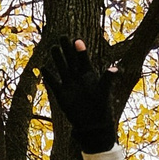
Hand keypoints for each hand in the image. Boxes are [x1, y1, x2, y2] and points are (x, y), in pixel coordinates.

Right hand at [41, 38, 118, 154]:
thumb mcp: (105, 91)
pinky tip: (43, 67)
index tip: (76, 39)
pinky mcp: (62, 94)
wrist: (93, 124)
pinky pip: (54, 83)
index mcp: (89, 74)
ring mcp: (69, 85)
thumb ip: (108, 78)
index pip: (83, 59)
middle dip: (67, 49)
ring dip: (57, 59)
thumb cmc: (101, 106)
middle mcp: (78, 77)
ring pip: (62, 68)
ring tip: (53, 47)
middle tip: (62, 36)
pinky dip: (49, 76)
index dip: (80, 50)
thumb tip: (115, 69)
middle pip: (71, 60)